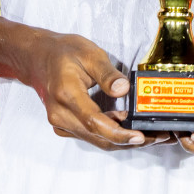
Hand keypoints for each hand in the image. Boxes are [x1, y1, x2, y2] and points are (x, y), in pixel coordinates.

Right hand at [21, 31, 146, 149]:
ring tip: (148, 135)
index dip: (120, 133)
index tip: (140, 136)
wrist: (37, 57)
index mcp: (67, 94)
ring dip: (121, 140)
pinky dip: (109, 135)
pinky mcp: (64, 125)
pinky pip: (89, 136)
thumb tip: (124, 90)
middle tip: (156, 137)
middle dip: (129, 141)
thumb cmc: (62, 52)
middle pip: (98, 137)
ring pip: (95, 140)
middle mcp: (60, 114)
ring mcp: (60, 122)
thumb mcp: (89, 53)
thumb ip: (107, 73)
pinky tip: (126, 127)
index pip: (95, 122)